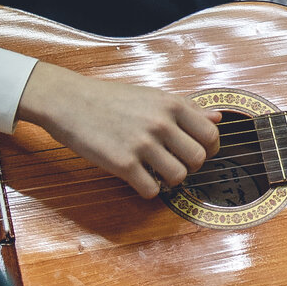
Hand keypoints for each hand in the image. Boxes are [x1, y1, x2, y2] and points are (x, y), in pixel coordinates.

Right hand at [20, 62, 220, 196]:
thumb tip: (217, 118)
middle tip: (174, 163)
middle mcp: (161, 123)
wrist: (69, 101)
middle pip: (198, 159)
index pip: (210, 135)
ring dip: (169, 180)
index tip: (195, 152)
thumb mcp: (152, 95)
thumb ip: (186, 108)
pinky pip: (151, 190)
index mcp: (171, 104)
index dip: (208, 149)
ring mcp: (142, 144)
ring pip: (178, 177)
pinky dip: (149, 190)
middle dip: (190, 166)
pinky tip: (139, 179)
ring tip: (156, 172)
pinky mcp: (123, 164)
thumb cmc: (110, 98)